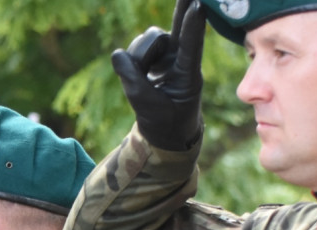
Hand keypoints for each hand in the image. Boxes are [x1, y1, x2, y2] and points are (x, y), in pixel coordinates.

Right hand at [110, 0, 205, 150]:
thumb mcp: (146, 106)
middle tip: (177, 12)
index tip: (198, 5)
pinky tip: (141, 72)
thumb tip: (117, 53)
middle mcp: (180, 59)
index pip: (190, 47)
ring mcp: (169, 55)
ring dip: (139, 56)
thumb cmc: (163, 121)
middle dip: (163, 30)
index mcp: (188, 76)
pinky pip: (138, 45)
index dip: (192, 26)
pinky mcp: (156, 55)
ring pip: (148, 39)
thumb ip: (132, 80)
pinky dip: (133, 58)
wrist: (166, 130)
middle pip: (162, 37)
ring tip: (142, 77)